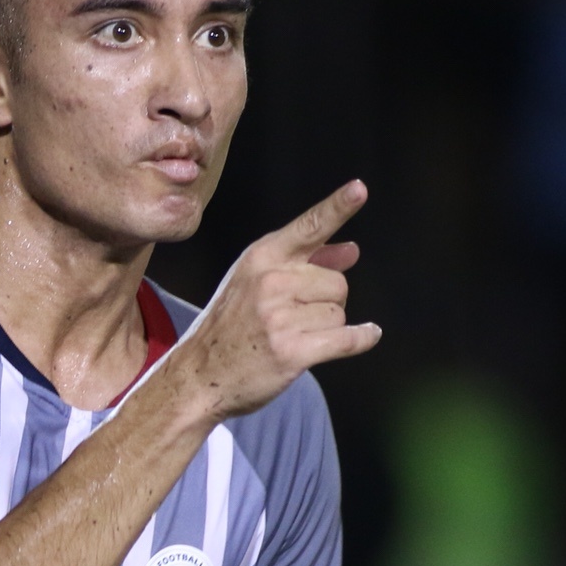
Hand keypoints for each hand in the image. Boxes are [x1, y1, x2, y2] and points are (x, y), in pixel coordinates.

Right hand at [157, 180, 380, 420]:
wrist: (199, 376)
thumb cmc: (231, 327)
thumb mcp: (255, 283)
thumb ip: (305, 263)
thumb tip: (352, 250)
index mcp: (262, 258)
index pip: (309, 227)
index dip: (338, 207)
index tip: (360, 189)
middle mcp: (271, 282)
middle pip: (337, 281)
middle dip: (326, 301)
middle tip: (295, 317)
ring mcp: (280, 317)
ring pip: (339, 313)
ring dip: (327, 327)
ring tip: (295, 336)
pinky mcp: (292, 351)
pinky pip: (347, 338)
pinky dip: (361, 338)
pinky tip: (366, 335)